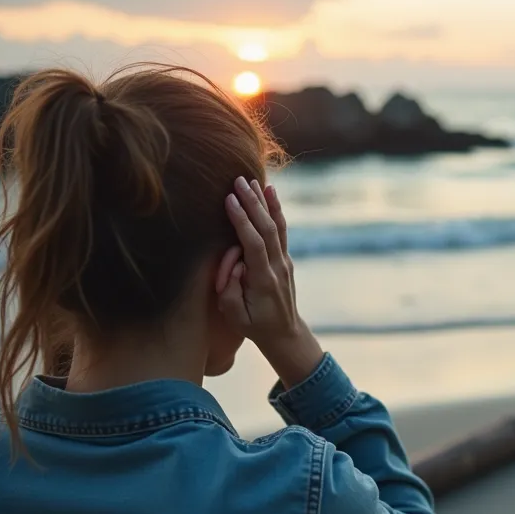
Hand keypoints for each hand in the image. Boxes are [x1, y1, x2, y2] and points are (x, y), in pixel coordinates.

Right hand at [217, 176, 323, 386]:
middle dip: (252, 203)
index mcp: (264, 280)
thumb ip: (231, 291)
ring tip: (254, 181)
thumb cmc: (254, 325)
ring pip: (276, 226)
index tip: (229, 200)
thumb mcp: (236, 316)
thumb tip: (235, 264)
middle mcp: (278, 266)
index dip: (242, 221)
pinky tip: (270, 193)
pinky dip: (275, 210)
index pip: (254, 244)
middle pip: (267, 229)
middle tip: (238, 180)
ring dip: (264, 202)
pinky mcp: (285, 258)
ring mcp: (284, 261)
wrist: (284, 333)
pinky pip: (280, 230)